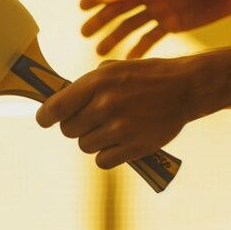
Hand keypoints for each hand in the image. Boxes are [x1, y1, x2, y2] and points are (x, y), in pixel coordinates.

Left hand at [35, 58, 205, 168]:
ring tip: (111, 129)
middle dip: (77, 127)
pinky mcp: (134, 146)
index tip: (45, 120)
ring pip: (85, 146)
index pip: (55, 108)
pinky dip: (108, 155)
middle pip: (68, 130)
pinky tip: (119, 143)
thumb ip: (87, 85)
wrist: (185, 88)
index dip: (45, 117)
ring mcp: (120, 127)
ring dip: (94, 140)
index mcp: (97, 82)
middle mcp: (105, 104)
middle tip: (92, 120)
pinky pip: (103, 160)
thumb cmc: (147, 77)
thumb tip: (60, 101)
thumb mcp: (114, 69)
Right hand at [81, 0, 230, 58]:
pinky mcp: (172, 24)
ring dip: (115, 37)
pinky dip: (139, 49)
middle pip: (120, 8)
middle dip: (101, 20)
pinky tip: (128, 61)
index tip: (82, 5)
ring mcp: (161, 10)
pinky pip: (150, 38)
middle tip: (84, 33)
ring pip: (131, 25)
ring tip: (100, 52)